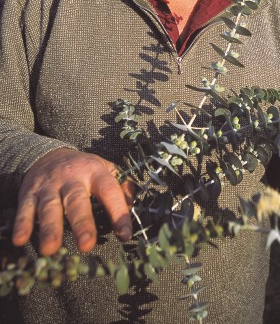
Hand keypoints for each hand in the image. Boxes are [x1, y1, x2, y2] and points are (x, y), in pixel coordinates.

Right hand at [12, 148, 133, 255]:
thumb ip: (123, 185)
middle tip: (87, 244)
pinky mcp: (29, 193)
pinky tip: (20, 240)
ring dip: (50, 228)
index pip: (109, 191)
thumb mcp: (106, 169)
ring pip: (49, 206)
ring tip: (51, 249)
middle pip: (77, 200)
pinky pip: (25, 209)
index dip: (118, 211)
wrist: (49, 155)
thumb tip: (133, 205)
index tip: (125, 234)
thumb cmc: (84, 170)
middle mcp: (72, 178)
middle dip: (82, 222)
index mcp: (95, 172)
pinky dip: (22, 224)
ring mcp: (49, 186)